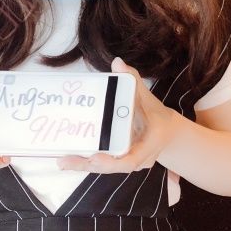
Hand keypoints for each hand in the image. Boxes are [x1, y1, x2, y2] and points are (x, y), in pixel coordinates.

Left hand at [57, 58, 178, 172]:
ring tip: (62, 161)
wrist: (168, 133)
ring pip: (106, 168)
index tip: (95, 157)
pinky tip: (70, 159)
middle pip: (112, 167)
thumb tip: (117, 62)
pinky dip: (88, 162)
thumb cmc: (157, 114)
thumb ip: (132, 80)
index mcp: (148, 144)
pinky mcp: (121, 162)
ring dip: (84, 165)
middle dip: (88, 164)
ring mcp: (130, 162)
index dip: (111, 162)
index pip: (131, 160)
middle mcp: (139, 159)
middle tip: (65, 160)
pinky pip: (105, 164)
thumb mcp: (147, 96)